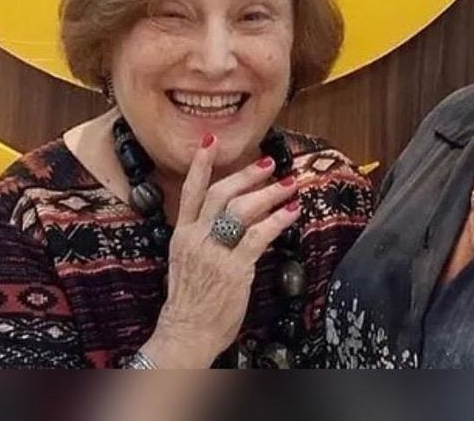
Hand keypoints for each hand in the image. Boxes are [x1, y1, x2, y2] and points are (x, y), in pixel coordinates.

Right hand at [141, 135, 301, 367]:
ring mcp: (214, 252)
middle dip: (246, 175)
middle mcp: (196, 238)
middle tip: (269, 163)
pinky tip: (291, 212)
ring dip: (269, 193)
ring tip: (289, 184)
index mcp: (182, 235)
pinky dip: (278, 220)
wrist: (185, 333)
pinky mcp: (234, 268)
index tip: (210, 140)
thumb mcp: (188, 263)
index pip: (190, 192)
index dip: (200, 165)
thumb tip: (233, 222)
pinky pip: (259, 235)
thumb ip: (206, 239)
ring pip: (242, 209)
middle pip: (221, 194)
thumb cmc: (191, 302)